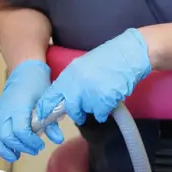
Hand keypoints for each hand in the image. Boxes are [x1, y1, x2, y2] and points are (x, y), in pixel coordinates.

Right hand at [0, 60, 61, 162]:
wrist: (25, 70)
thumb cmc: (37, 83)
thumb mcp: (47, 102)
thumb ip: (51, 122)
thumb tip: (57, 138)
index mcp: (19, 106)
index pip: (20, 131)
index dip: (30, 141)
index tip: (40, 144)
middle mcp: (6, 110)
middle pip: (6, 136)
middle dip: (20, 147)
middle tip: (34, 149)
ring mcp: (0, 112)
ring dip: (5, 149)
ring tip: (17, 155)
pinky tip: (8, 150)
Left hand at [36, 29, 150, 126]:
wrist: (127, 55)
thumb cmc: (106, 59)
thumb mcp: (82, 66)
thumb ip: (72, 81)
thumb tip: (66, 97)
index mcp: (69, 74)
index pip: (51, 95)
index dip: (46, 108)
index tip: (44, 117)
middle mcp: (76, 84)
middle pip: (70, 108)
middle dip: (76, 114)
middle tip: (81, 115)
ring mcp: (90, 92)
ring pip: (87, 111)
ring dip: (93, 109)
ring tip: (101, 99)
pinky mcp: (104, 100)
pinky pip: (100, 113)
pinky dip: (104, 111)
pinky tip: (109, 101)